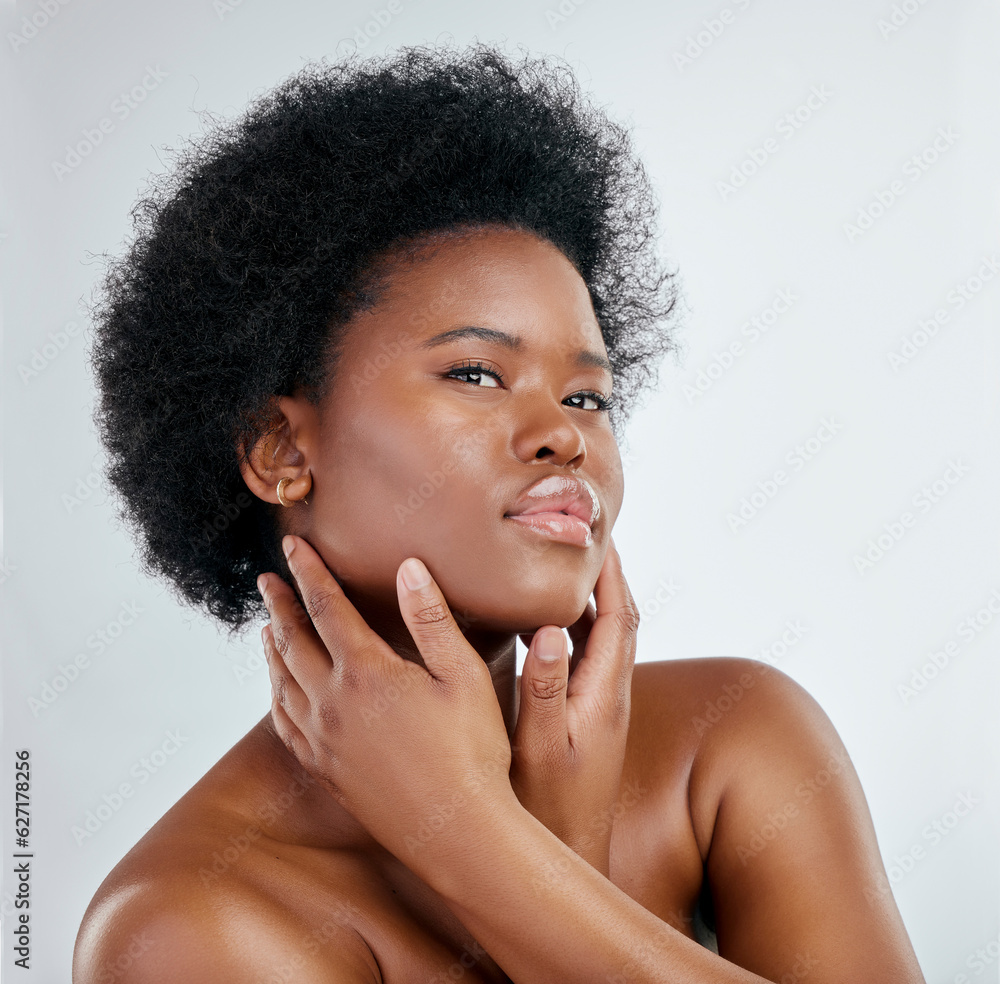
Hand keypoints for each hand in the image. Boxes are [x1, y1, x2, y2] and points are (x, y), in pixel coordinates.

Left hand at [259, 536, 516, 872]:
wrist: (457, 833)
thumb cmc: (472, 750)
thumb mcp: (462, 675)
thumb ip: (430, 618)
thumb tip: (408, 567)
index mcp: (366, 672)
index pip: (326, 607)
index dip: (308, 571)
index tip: (292, 545)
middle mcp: (333, 702)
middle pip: (293, 641)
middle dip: (279, 605)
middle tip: (267, 580)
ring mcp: (324, 740)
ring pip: (281, 682)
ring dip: (272, 648)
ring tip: (267, 628)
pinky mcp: (325, 770)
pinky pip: (284, 724)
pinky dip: (275, 696)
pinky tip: (278, 691)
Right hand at [509, 536, 638, 877]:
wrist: (569, 854)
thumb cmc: (549, 808)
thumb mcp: (538, 748)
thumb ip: (544, 689)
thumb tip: (550, 629)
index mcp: (604, 694)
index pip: (617, 617)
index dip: (612, 572)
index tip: (600, 532)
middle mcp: (611, 695)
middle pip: (619, 619)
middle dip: (607, 575)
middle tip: (585, 537)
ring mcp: (601, 706)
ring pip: (603, 637)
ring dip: (592, 598)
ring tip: (565, 567)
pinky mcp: (588, 717)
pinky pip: (585, 656)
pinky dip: (573, 627)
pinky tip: (545, 623)